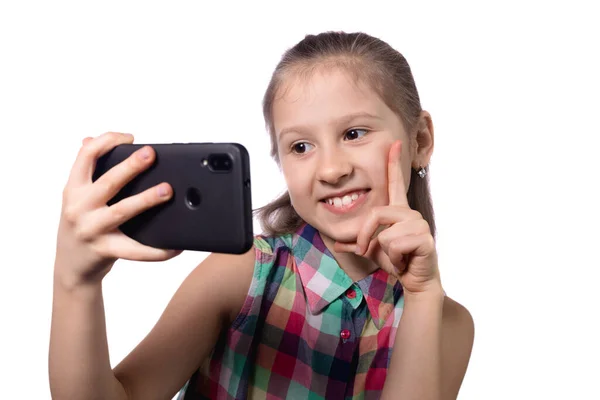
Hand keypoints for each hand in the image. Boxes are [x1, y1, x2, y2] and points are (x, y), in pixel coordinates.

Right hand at [55, 132, 181, 287]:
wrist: (70, 267)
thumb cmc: (80, 225)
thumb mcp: (77, 197)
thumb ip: (86, 171)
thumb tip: (90, 139)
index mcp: (73, 188)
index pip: (86, 156)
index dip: (107, 141)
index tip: (130, 137)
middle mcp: (79, 207)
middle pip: (108, 182)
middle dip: (130, 166)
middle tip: (151, 154)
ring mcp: (91, 229)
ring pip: (122, 211)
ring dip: (146, 200)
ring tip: (167, 190)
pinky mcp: (105, 251)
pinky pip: (135, 250)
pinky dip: (156, 250)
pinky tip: (175, 245)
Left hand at [334, 140, 440, 294]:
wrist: (414, 281)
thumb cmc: (396, 262)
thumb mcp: (372, 251)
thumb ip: (355, 244)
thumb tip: (337, 243)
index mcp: (398, 211)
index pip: (395, 183)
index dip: (393, 163)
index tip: (394, 143)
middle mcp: (409, 213)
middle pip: (375, 214)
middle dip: (365, 237)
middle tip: (368, 250)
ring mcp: (419, 225)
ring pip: (385, 235)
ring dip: (385, 252)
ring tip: (397, 256)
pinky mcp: (425, 239)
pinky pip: (395, 245)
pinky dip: (395, 259)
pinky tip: (405, 261)